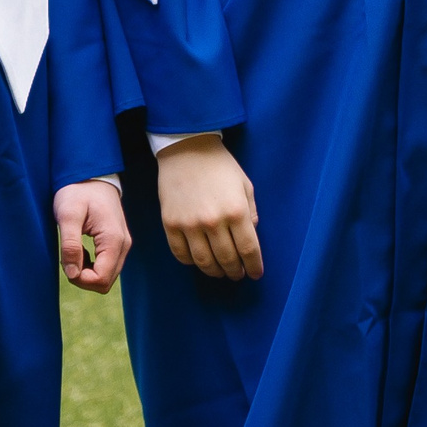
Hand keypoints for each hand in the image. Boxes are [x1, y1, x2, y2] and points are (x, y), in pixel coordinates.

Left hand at [54, 180, 130, 293]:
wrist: (93, 177)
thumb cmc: (78, 192)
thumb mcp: (68, 216)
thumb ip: (69, 245)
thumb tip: (72, 273)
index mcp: (113, 239)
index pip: (102, 278)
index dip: (80, 280)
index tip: (66, 264)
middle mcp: (124, 245)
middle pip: (106, 282)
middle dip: (83, 279)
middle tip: (67, 261)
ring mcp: (123, 244)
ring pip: (107, 276)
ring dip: (86, 274)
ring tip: (73, 254)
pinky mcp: (118, 243)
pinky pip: (107, 267)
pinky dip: (91, 267)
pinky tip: (81, 253)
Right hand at [157, 135, 261, 280]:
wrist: (187, 151)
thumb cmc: (221, 167)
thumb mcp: (245, 186)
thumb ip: (251, 212)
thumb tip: (251, 235)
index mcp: (236, 211)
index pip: (248, 248)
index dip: (253, 265)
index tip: (256, 273)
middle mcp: (213, 222)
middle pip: (226, 258)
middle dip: (235, 271)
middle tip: (239, 275)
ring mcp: (189, 225)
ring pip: (203, 261)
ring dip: (214, 271)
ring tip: (221, 273)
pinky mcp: (170, 225)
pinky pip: (180, 253)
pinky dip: (191, 262)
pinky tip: (199, 262)